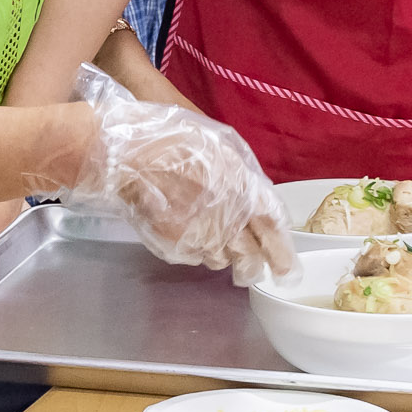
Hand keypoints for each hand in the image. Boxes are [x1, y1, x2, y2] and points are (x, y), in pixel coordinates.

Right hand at [65, 66, 294, 284]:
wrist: (124, 153)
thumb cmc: (172, 138)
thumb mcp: (219, 146)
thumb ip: (243, 175)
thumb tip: (255, 199)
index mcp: (244, 188)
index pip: (274, 228)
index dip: (283, 252)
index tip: (287, 270)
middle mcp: (228, 218)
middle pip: (251, 257)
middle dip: (255, 267)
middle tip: (254, 273)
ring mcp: (200, 236)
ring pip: (222, 261)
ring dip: (225, 258)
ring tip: (217, 248)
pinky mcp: (175, 246)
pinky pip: (194, 257)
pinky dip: (197, 251)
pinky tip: (189, 236)